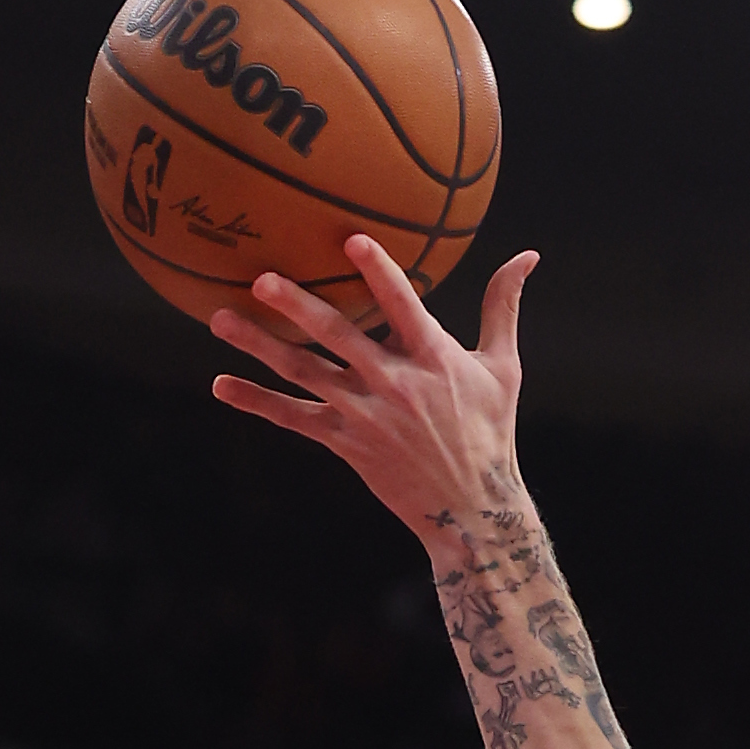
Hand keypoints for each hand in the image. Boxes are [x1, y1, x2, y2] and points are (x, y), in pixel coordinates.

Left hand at [208, 238, 538, 536]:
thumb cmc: (489, 432)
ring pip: (304, 374)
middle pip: (339, 338)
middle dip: (298, 307)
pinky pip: (293, 419)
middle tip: (262, 279)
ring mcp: (364, 416)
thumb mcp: (502, 368)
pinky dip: (256, 403)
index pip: (403, 306)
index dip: (378, 272)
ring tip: (221, 319)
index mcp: (433, 359)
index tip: (352, 239)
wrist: (470, 509)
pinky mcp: (345, 444)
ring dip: (259, 347)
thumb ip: (503, 307)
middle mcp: (393, 385)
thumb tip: (528, 256)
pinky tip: (221, 385)